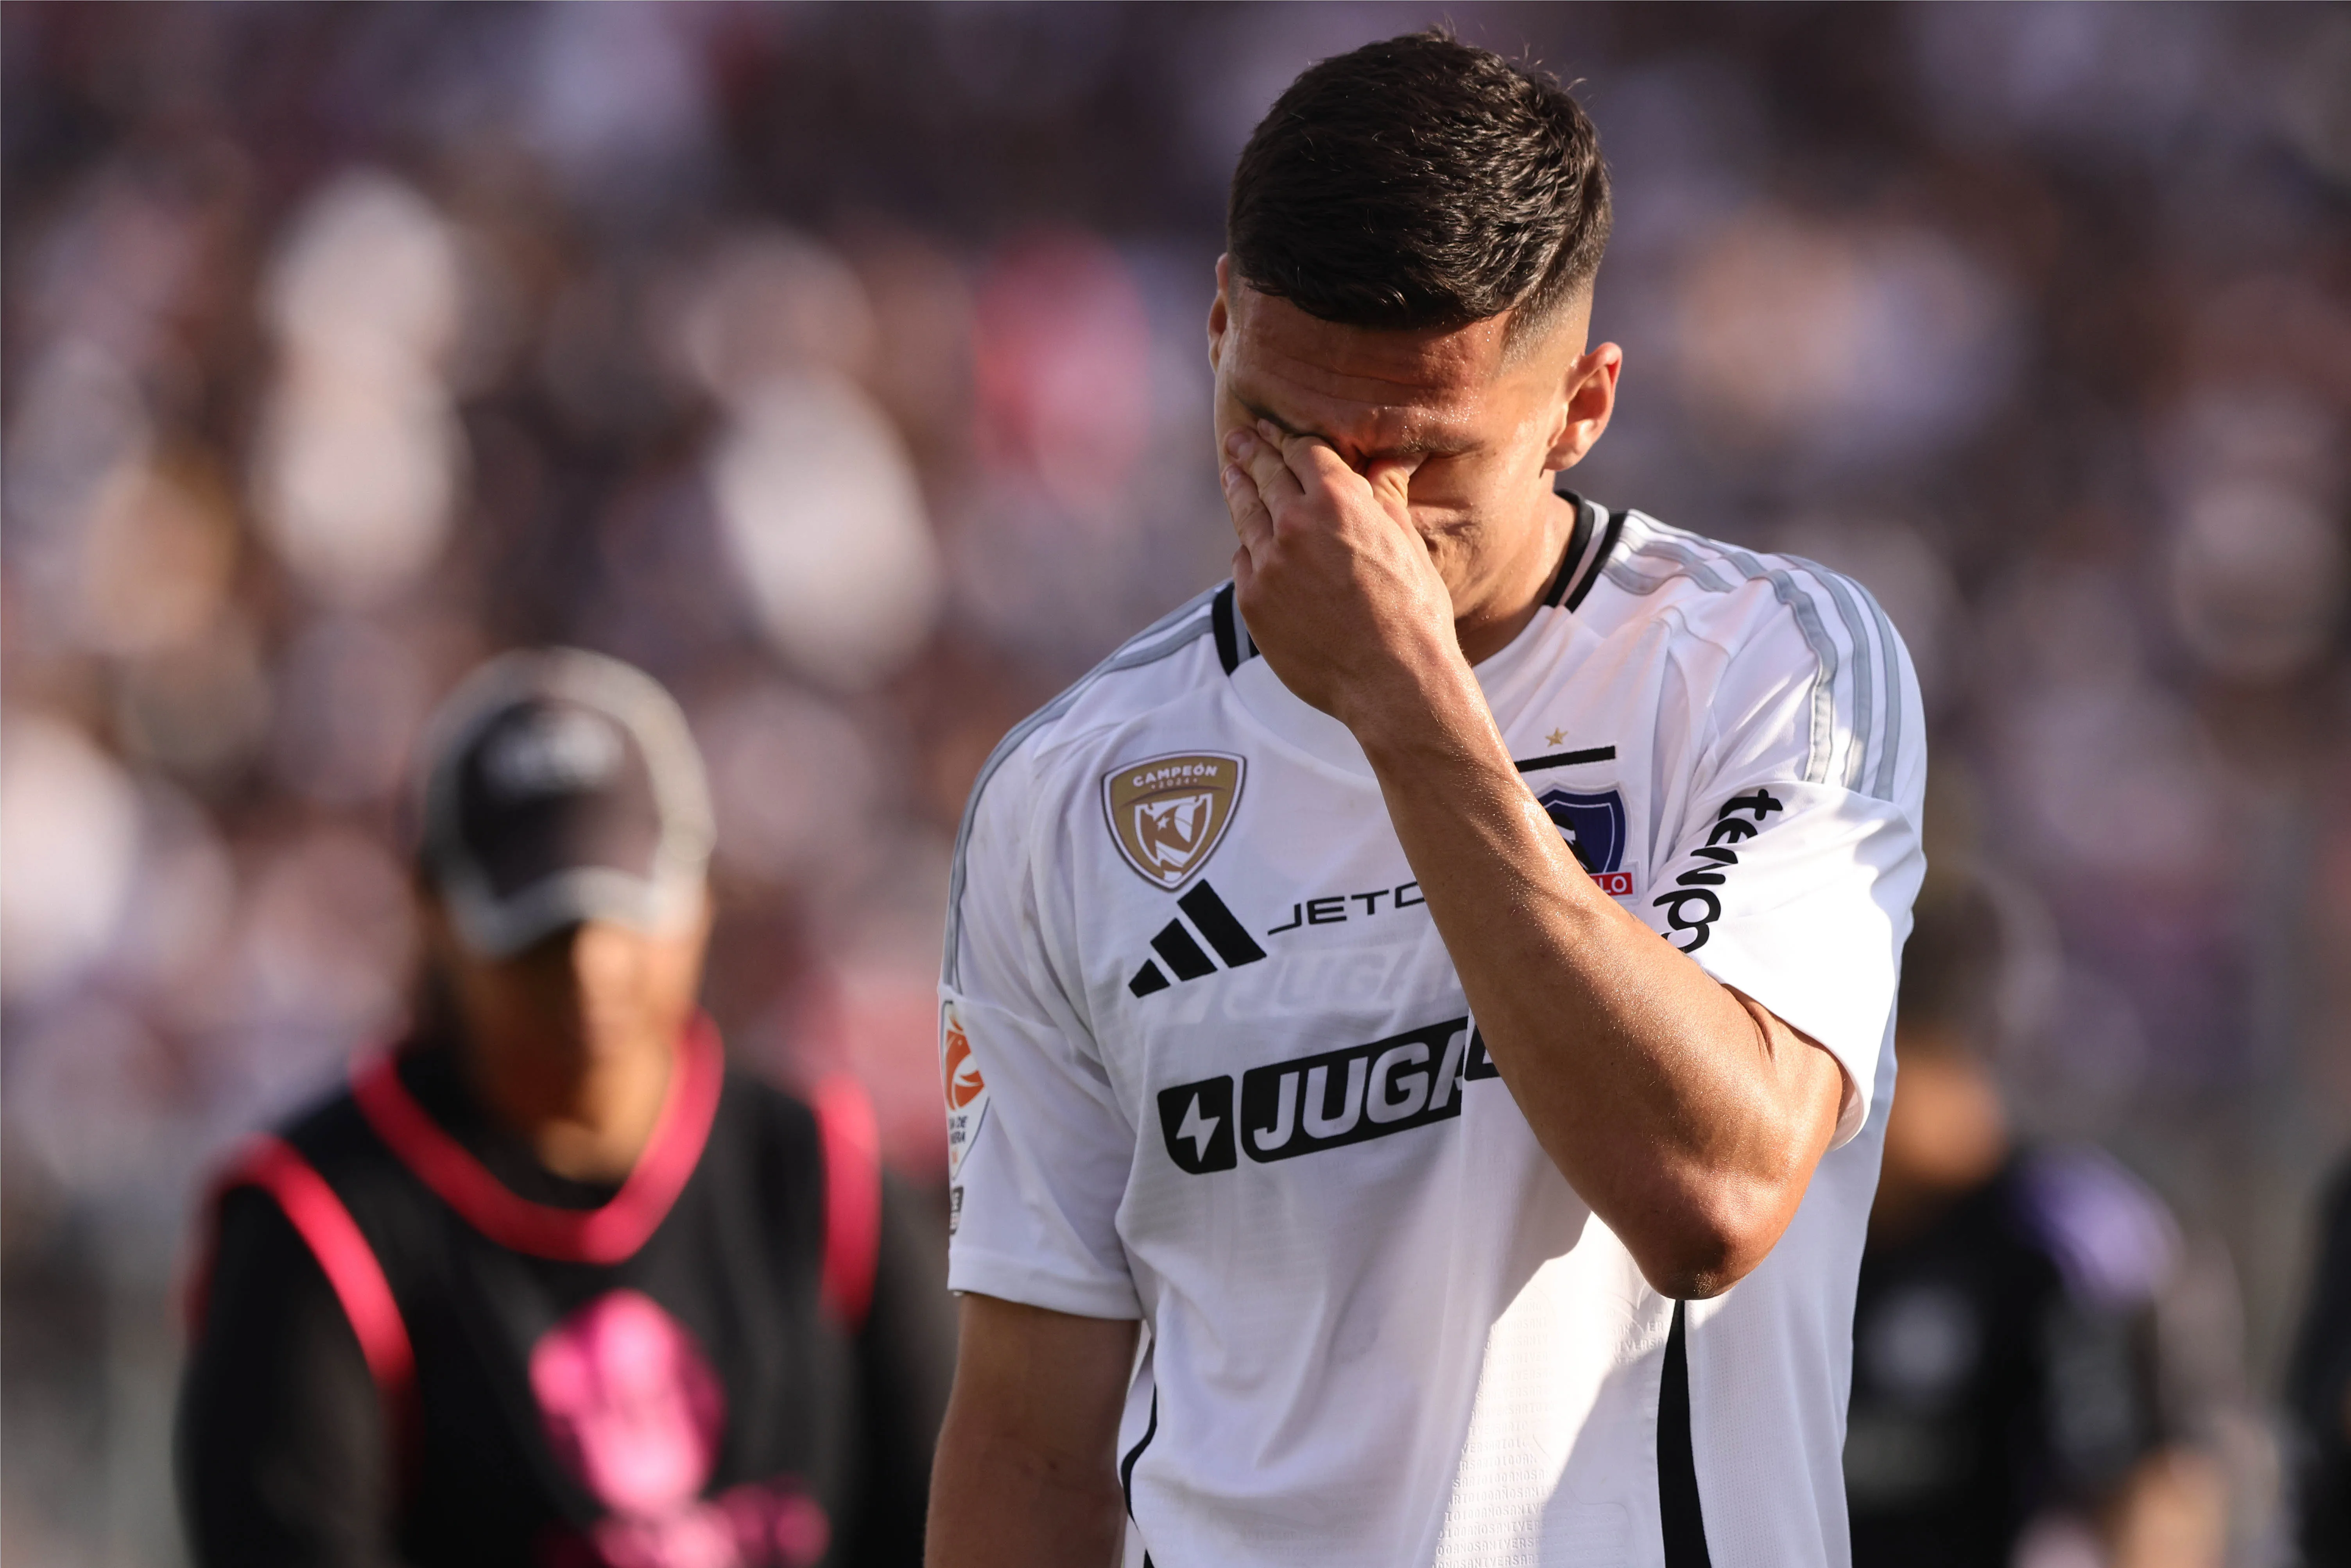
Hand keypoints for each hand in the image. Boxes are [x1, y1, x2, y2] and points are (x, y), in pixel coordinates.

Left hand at [1220, 421, 1466, 733]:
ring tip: (1232, 473)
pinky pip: (1244, 563)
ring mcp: (1269, 564)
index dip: (1288, 438)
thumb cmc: (1413, 611)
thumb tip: (1387, 460)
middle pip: (1268, 475)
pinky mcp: (1253, 601)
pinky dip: (1249, 549)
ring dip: (1239, 488)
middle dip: (1253, 451)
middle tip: (1241, 438)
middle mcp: (1296, 524)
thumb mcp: (1406, 542)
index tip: (1273, 429)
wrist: (1393, 680)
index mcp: (1339, 500)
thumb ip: (1385, 496)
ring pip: (1247, 515)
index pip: (1304, 452)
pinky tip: (1246, 541)